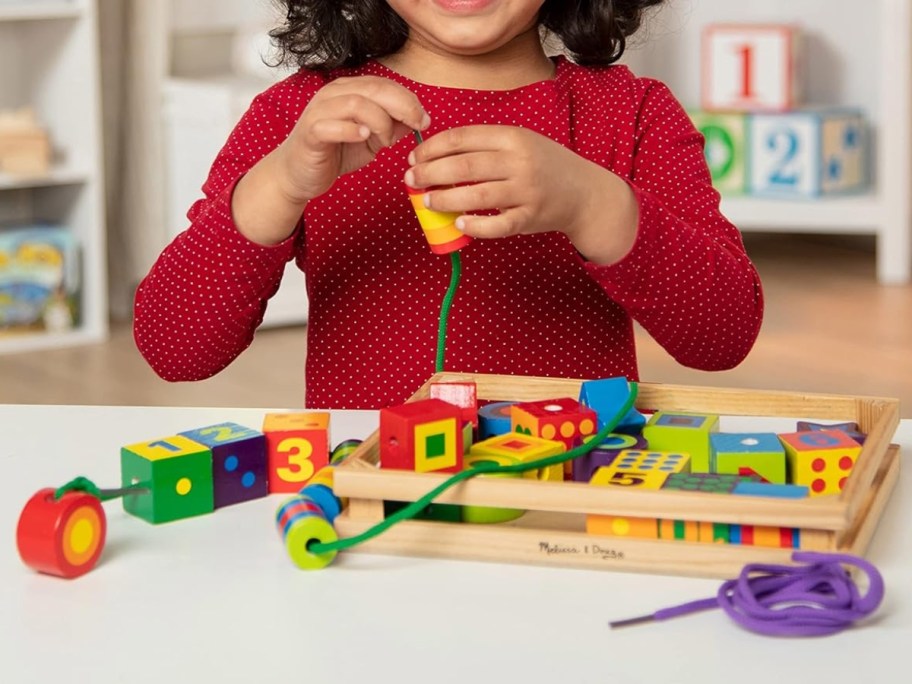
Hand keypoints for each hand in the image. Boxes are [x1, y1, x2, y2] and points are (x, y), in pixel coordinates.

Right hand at [276, 76, 429, 204]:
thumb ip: (392, 126)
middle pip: (375, 89)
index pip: (385, 85)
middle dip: (403, 107)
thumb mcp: (371, 139)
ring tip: (385, 140)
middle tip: (418, 126)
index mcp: (350, 90)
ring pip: (357, 103)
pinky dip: (351, 130)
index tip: (424, 120)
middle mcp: (334, 94)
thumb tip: (418, 119)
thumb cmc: (334, 152)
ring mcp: (320, 111)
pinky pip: (332, 125)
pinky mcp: (311, 132)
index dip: (409, 100)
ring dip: (380, 122)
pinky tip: (363, 137)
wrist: (299, 173)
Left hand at [405, 125, 637, 263]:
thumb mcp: (519, 143)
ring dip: (445, 199)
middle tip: (412, 180)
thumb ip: (485, 146)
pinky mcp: (530, 218)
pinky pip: (498, 225)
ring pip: (477, 195)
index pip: (462, 138)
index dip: (432, 148)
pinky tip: (460, 223)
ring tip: (427, 201)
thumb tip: (437, 156)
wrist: (585, 193)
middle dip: (430, 173)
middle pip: (464, 165)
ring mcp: (526, 191)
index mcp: (512, 137)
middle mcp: (519, 161)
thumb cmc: (544, 166)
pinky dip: (476, 225)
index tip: (415, 158)